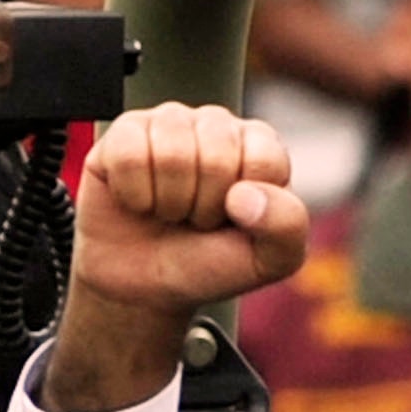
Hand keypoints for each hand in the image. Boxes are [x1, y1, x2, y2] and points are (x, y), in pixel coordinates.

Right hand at [38, 105, 308, 411]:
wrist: (145, 288)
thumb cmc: (210, 264)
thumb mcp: (270, 260)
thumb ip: (287, 225)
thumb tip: (244, 193)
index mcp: (260, 147)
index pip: (265, 160)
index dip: (246, 206)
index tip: (235, 221)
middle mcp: (216, 126)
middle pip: (216, 156)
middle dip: (204, 206)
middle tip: (196, 219)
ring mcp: (169, 123)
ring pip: (172, 153)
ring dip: (168, 201)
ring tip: (170, 210)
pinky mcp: (123, 132)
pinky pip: (129, 154)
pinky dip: (134, 194)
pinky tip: (139, 201)